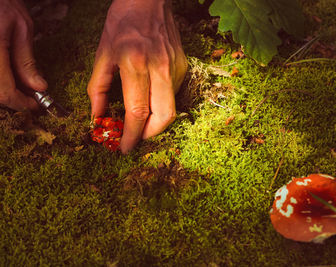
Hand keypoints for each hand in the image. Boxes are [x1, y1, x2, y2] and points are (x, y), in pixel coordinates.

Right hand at [0, 0, 47, 110]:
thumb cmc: (3, 2)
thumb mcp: (22, 28)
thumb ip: (27, 61)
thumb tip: (39, 88)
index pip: (4, 92)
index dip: (22, 104)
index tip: (37, 105)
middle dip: (14, 98)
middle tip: (31, 96)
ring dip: (5, 90)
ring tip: (22, 84)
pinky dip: (0, 81)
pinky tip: (10, 75)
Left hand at [87, 0, 187, 153]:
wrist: (148, 1)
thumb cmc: (121, 24)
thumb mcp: (102, 55)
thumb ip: (98, 89)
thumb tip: (98, 117)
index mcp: (135, 64)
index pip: (137, 112)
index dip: (131, 135)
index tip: (124, 148)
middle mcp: (159, 68)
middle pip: (164, 117)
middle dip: (150, 135)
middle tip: (136, 137)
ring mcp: (175, 67)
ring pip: (171, 108)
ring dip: (156, 121)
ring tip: (141, 120)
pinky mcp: (183, 66)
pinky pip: (174, 93)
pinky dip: (162, 103)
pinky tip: (151, 96)